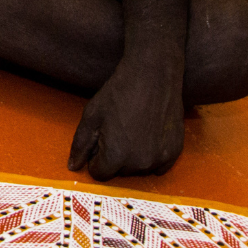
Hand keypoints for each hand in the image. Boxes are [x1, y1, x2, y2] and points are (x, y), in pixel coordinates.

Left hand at [67, 55, 184, 180]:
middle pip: (119, 172)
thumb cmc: (119, 92)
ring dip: (133, 157)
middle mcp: (139, 163)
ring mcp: (159, 159)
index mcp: (116, 156)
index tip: (101, 140)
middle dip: (114, 157)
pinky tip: (149, 134)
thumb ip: (80, 145)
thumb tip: (73, 167)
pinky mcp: (175, 152)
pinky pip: (158, 166)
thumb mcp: (92, 116)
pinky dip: (152, 156)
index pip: (99, 173)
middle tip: (118, 130)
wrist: (153, 75)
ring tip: (133, 130)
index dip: (96, 157)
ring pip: (138, 170)